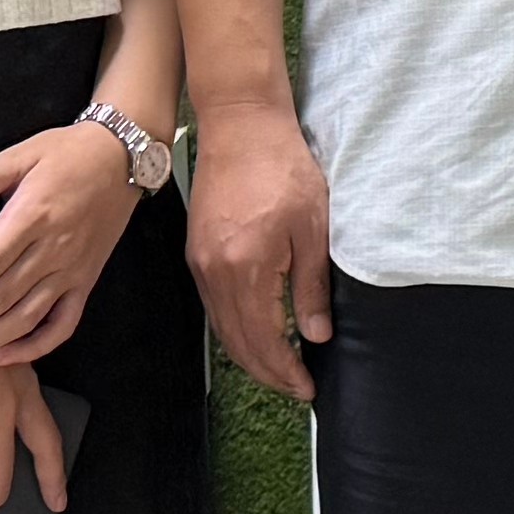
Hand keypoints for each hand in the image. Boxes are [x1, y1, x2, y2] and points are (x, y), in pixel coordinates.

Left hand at [0, 122, 139, 370]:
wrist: (123, 157)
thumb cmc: (68, 153)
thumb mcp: (24, 154)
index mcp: (34, 217)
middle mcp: (54, 251)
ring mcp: (72, 272)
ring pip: (24, 319)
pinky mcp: (86, 282)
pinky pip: (62, 325)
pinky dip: (34, 347)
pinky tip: (2, 358)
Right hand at [185, 90, 335, 404]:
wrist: (241, 125)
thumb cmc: (283, 167)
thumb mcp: (314, 227)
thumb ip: (312, 286)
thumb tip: (316, 335)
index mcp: (246, 269)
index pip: (264, 341)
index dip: (286, 371)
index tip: (308, 387)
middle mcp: (215, 273)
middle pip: (238, 344)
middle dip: (268, 373)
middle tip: (297, 387)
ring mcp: (201, 264)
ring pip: (223, 329)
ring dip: (250, 356)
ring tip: (281, 369)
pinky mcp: (197, 253)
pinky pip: (214, 307)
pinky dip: (235, 330)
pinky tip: (256, 333)